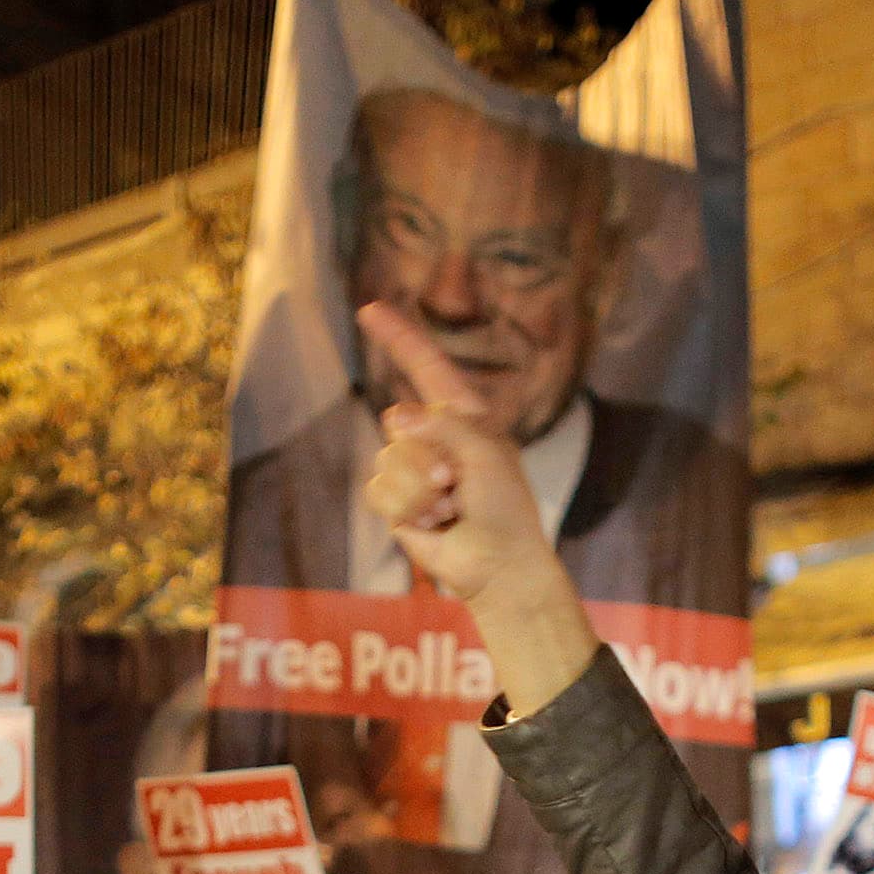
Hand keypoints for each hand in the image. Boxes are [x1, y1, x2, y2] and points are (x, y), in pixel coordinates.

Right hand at [356, 302, 601, 715]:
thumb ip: (442, 425)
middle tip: (458, 483)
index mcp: (462, 415)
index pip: (425, 366)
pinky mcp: (396, 503)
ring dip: (420, 488)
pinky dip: (408, 508)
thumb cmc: (504, 507)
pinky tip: (434, 522)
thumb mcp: (485, 452)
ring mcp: (412, 470)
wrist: (496, 564)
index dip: (398, 338)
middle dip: (429, 454)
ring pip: (388, 459)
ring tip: (449, 506)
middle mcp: (433, 437)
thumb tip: (396, 418)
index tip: (369, 309)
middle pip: (400, 422)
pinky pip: (380, 490)